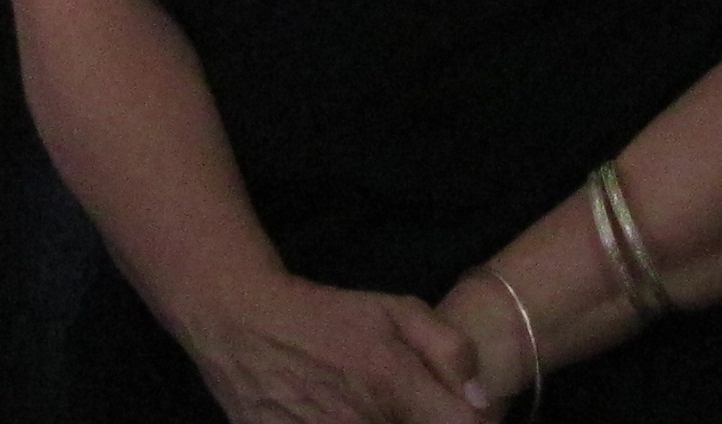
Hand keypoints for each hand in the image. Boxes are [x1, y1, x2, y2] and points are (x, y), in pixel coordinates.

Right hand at [181, 275, 486, 423]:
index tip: (455, 415)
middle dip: (424, 422)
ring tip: (367, 407)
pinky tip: (336, 414)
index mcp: (398, 390)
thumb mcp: (393, 309)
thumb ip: (450, 349)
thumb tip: (480, 400)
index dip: (470, 423)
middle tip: (405, 405)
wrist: (241, 323)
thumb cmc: (324, 315)